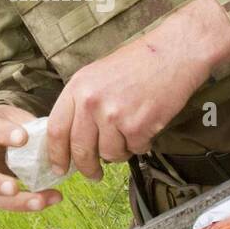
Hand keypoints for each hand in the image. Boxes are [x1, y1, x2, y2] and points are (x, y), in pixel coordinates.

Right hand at [0, 104, 63, 211]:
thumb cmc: (2, 123)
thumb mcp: (11, 116)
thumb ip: (24, 125)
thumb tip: (47, 137)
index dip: (5, 134)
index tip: (23, 137)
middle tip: (14, 188)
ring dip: (19, 202)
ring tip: (42, 201)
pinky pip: (9, 203)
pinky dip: (29, 203)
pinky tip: (50, 199)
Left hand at [46, 0, 229, 180]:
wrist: (173, 54)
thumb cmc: (138, 63)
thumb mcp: (97, 74)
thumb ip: (82, 103)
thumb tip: (73, 138)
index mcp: (78, 87)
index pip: (57, 129)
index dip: (56, 154)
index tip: (59, 168)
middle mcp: (92, 102)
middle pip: (81, 149)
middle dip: (87, 168)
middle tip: (94, 174)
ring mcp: (114, 115)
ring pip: (109, 154)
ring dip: (120, 151)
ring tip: (131, 132)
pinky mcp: (138, 126)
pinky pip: (134, 150)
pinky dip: (141, 144)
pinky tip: (146, 126)